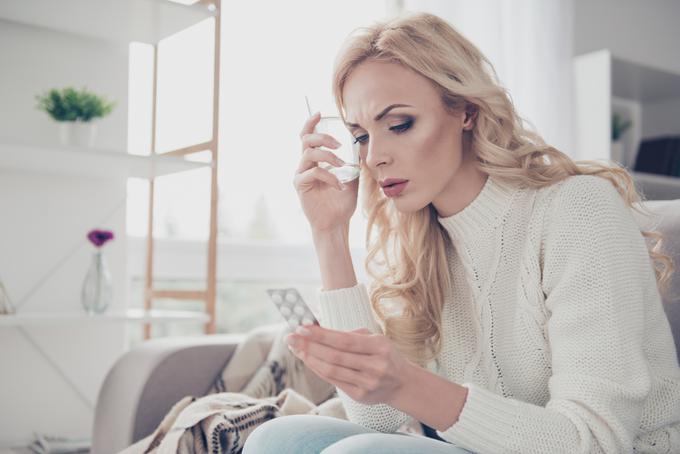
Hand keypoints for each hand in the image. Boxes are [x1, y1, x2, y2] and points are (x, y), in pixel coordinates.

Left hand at [286, 324, 413, 404]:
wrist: (402, 383)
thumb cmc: (384, 355)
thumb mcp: (375, 338)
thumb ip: (351, 334)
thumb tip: (319, 328)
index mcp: (379, 346)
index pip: (344, 340)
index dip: (321, 334)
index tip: (302, 327)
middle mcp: (375, 366)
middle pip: (335, 356)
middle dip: (309, 345)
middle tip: (291, 337)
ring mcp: (367, 383)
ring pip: (332, 370)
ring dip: (310, 358)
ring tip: (296, 348)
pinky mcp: (360, 396)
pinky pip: (334, 381)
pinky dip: (318, 370)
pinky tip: (309, 360)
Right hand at [294, 113, 358, 232]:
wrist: (336, 222)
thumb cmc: (342, 201)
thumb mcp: (352, 177)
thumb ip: (353, 161)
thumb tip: (362, 145)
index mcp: (315, 160)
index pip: (308, 137)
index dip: (311, 123)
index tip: (320, 113)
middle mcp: (305, 165)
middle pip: (305, 140)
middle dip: (322, 137)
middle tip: (338, 144)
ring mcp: (301, 174)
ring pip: (309, 153)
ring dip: (328, 156)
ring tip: (342, 165)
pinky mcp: (300, 185)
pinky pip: (314, 172)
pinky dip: (329, 176)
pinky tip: (339, 185)